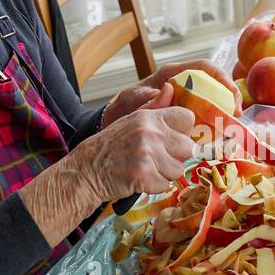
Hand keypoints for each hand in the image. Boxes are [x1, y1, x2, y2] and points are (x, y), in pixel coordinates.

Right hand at [78, 83, 196, 200]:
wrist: (86, 169)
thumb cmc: (111, 147)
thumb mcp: (131, 120)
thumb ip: (155, 107)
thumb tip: (171, 88)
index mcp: (149, 116)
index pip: (187, 118)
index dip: (183, 132)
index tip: (172, 141)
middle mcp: (150, 131)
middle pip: (188, 147)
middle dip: (176, 157)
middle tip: (156, 159)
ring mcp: (147, 153)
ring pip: (178, 169)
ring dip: (165, 174)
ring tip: (145, 169)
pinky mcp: (144, 174)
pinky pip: (165, 185)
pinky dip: (154, 187)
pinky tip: (139, 179)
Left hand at [101, 60, 240, 127]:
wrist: (116, 122)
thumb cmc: (124, 107)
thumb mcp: (133, 102)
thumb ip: (149, 98)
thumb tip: (168, 90)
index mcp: (171, 74)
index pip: (203, 68)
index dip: (221, 78)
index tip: (231, 96)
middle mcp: (182, 85)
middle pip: (214, 85)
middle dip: (229, 98)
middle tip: (236, 116)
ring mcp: (185, 100)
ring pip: (212, 102)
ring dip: (223, 114)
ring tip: (232, 129)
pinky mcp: (185, 116)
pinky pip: (204, 118)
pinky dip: (213, 127)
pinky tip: (218, 138)